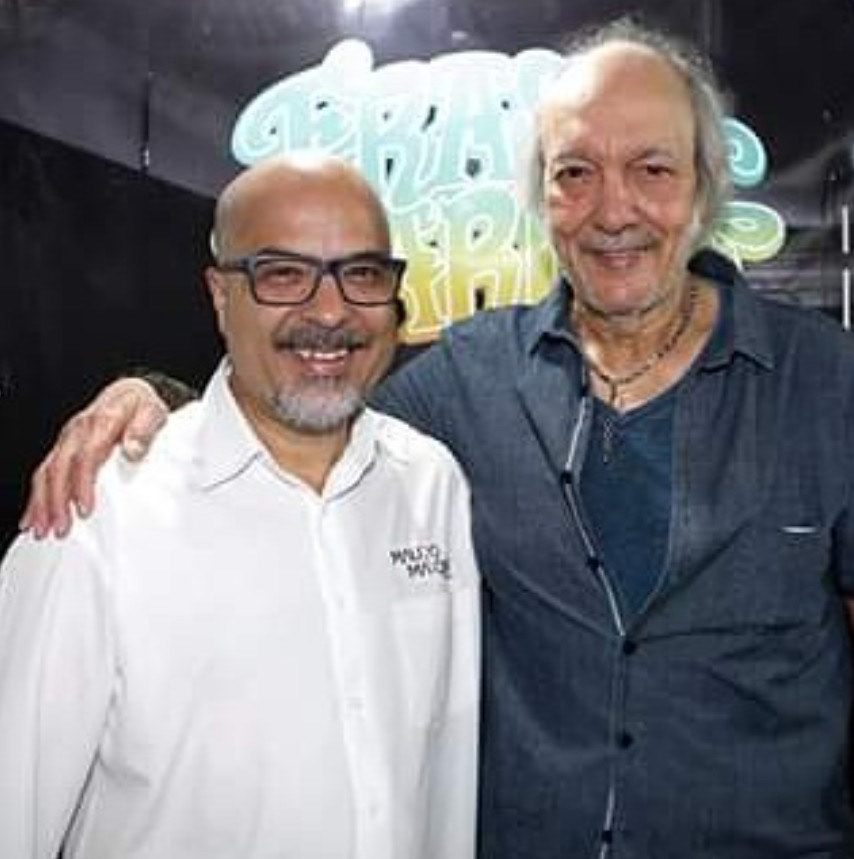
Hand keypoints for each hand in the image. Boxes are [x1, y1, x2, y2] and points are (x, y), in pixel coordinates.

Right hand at [19, 378, 168, 538]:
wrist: (130, 392)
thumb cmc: (141, 405)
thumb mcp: (153, 412)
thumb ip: (144, 430)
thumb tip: (133, 449)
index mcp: (100, 423)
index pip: (86, 457)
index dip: (82, 484)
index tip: (85, 509)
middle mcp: (78, 431)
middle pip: (59, 468)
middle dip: (56, 501)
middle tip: (61, 528)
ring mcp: (67, 439)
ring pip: (46, 472)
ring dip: (42, 503)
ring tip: (42, 530)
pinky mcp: (63, 447)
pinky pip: (44, 472)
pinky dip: (36, 497)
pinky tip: (33, 517)